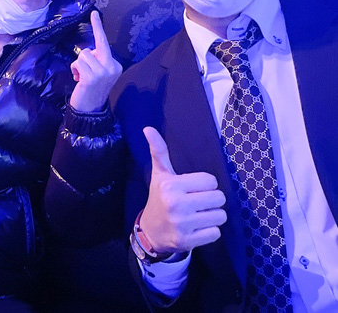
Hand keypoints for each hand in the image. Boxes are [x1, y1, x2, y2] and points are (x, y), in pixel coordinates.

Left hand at [69, 10, 122, 111]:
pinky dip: (74, 70)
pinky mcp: (93, 77)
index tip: (93, 13)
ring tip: (81, 77)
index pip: (104, 43)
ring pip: (83, 55)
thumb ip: (97, 60)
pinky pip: (78, 63)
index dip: (97, 27)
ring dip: (78, 65)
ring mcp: (103, 72)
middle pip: (92, 48)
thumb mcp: (99, 73)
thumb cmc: (91, 90)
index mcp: (116, 65)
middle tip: (83, 72)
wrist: (90, 111)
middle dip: (84, 58)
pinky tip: (78, 80)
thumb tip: (88, 52)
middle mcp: (113, 66)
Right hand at [139, 127, 226, 253]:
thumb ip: (159, 152)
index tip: (193, 189)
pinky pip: (216, 233)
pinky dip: (209, 231)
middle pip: (219, 198)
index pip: (211, 181)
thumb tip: (148, 128)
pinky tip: (197, 229)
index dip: (205, 185)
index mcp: (172, 186)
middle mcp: (177, 204)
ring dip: (213, 216)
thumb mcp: (160, 175)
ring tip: (198, 216)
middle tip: (198, 203)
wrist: (150, 232)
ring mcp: (183, 224)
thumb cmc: (159, 198)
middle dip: (211, 201)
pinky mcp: (188, 241)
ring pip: (220, 216)